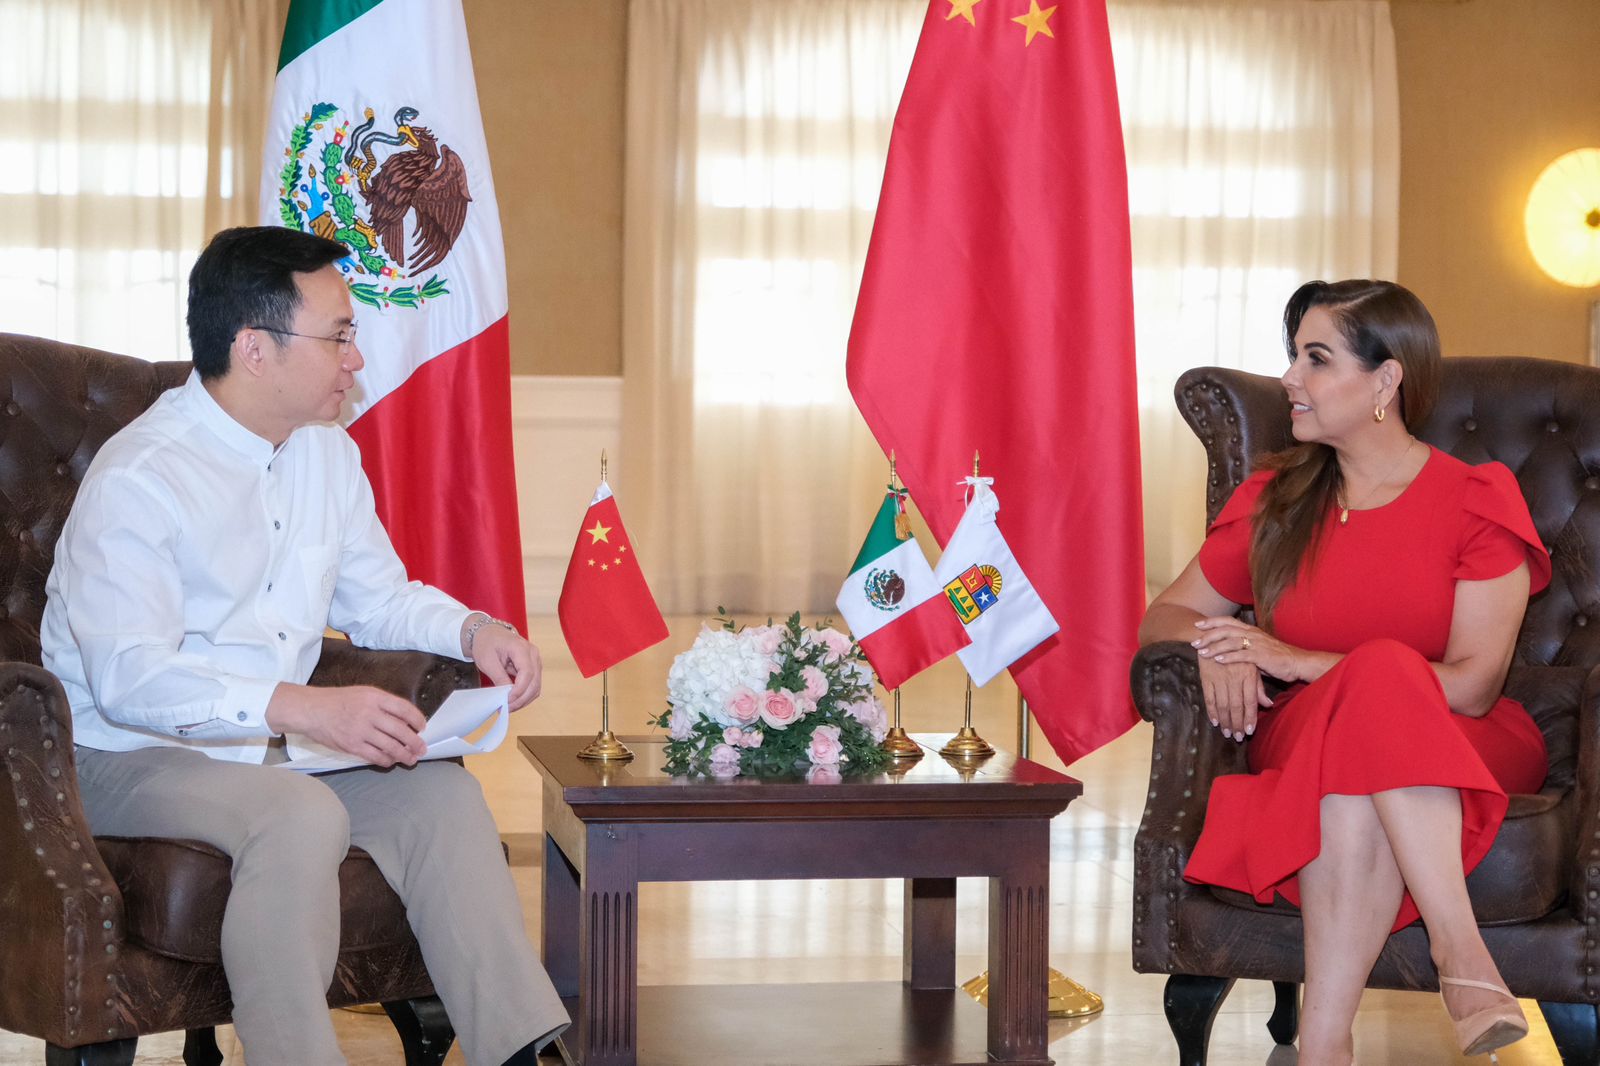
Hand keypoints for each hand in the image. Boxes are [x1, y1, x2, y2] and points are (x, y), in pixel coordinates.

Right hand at [267, 684, 426, 766]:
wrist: (311, 710)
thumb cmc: (338, 701)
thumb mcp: (364, 693)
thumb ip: (383, 704)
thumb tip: (404, 720)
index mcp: (375, 697)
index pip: (404, 709)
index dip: (417, 719)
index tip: (422, 727)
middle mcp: (370, 713)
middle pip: (401, 731)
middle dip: (415, 742)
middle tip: (421, 749)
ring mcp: (361, 731)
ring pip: (391, 746)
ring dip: (404, 755)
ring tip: (411, 759)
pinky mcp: (352, 745)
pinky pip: (375, 756)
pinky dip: (386, 760)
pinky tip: (390, 761)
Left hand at [469, 623, 542, 710]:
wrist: (488, 633)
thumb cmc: (487, 643)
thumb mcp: (488, 661)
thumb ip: (499, 678)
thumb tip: (507, 696)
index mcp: (521, 648)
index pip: (527, 674)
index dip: (519, 690)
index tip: (507, 701)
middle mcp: (533, 654)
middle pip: (535, 682)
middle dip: (522, 699)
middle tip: (507, 708)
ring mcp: (535, 660)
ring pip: (536, 686)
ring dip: (524, 699)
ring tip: (509, 706)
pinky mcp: (533, 667)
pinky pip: (533, 684)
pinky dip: (525, 694)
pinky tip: (513, 700)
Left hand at [1192, 616, 1307, 682]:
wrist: (1297, 662)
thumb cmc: (1277, 657)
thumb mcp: (1258, 648)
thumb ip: (1243, 647)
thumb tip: (1226, 650)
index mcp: (1251, 630)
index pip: (1228, 621)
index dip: (1212, 622)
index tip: (1198, 625)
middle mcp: (1253, 634)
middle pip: (1226, 629)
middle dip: (1208, 635)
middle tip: (1194, 642)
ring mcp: (1257, 644)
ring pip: (1231, 641)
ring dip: (1215, 647)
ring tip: (1202, 653)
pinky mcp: (1262, 656)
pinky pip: (1242, 655)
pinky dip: (1229, 657)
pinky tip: (1218, 660)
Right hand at [1194, 650, 1269, 741]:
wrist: (1213, 637)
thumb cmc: (1236, 653)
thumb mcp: (1251, 667)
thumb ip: (1259, 687)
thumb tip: (1268, 705)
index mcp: (1248, 675)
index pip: (1250, 701)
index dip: (1250, 717)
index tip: (1250, 731)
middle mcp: (1234, 678)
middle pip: (1236, 706)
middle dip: (1237, 723)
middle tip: (1238, 737)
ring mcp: (1219, 678)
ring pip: (1223, 705)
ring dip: (1225, 721)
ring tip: (1227, 732)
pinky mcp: (1206, 678)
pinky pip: (1209, 698)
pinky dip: (1211, 711)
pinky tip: (1214, 721)